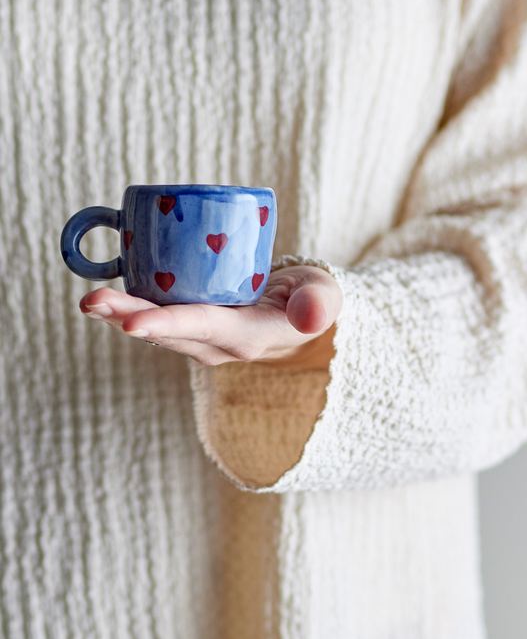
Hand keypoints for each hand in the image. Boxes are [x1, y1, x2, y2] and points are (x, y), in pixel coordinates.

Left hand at [79, 266, 342, 370]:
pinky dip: (131, 307)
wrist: (299, 315)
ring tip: (90, 300)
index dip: (168, 324)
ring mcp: (203, 339)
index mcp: (249, 337)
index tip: (132, 323)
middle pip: (169, 331)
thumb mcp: (324, 296)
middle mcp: (219, 345)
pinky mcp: (193, 327)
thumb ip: (319, 303)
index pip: (206, 328)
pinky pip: (159, 319)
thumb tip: (310, 317)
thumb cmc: (311, 298)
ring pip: (158, 329)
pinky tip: (108, 293)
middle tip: (91, 301)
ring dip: (121, 315)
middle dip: (127, 317)